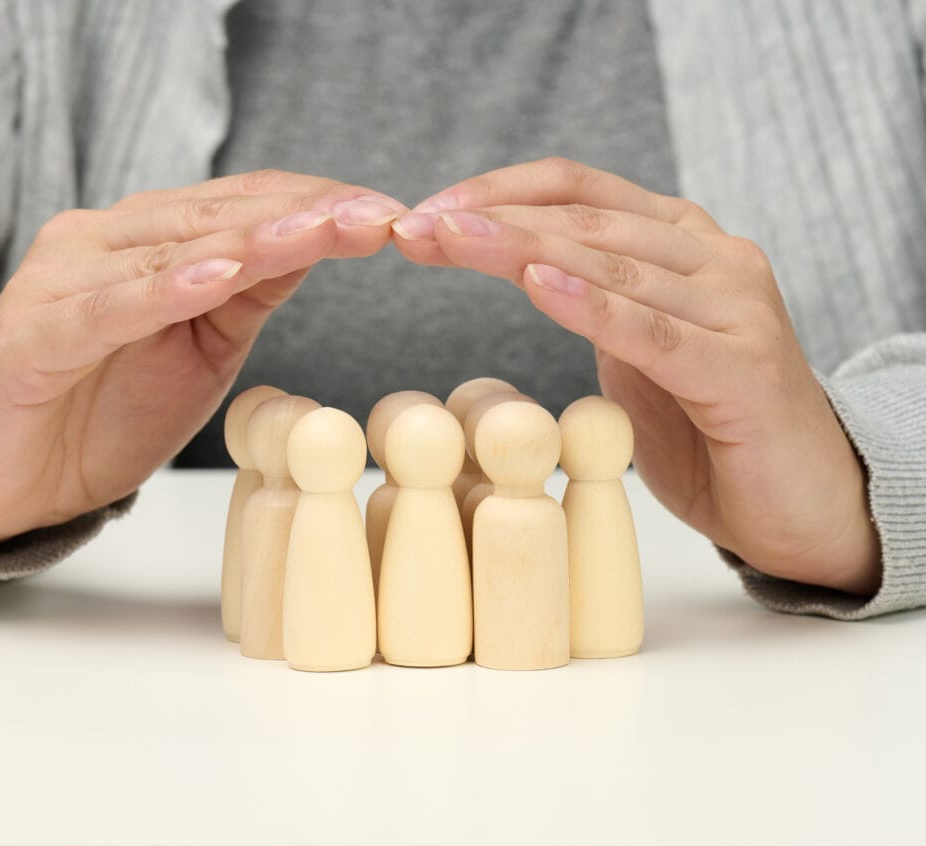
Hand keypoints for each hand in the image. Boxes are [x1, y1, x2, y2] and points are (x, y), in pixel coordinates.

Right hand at [0, 170, 403, 549]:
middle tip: (378, 215)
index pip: (244, 205)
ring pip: (171, 251)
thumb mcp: (201, 348)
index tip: (389, 215)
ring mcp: (64, 283)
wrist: (7, 479)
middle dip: (305, 215)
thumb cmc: (104, 410)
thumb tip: (314, 242)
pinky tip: (216, 277)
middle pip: (217, 215)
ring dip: (252, 239)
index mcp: (149, 242)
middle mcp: (104, 244)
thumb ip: (247, 293)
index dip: (318, 205)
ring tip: (319, 230)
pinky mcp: (32, 337)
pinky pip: (109, 308)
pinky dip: (164, 290)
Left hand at [392, 157, 880, 595]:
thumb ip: (596, 305)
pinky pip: (651, 330)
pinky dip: (591, 306)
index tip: (425, 213)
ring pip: (611, 263)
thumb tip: (522, 270)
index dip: (496, 192)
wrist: (802, 502)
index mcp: (684, 243)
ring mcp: (735, 306)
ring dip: (519, 249)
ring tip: (450, 239)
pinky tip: (537, 284)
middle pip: (585, 219)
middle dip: (489, 219)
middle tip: (414, 226)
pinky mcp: (741, 366)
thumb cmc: (713, 429)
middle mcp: (715, 258)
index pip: (579, 190)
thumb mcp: (639, 352)